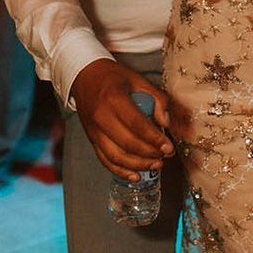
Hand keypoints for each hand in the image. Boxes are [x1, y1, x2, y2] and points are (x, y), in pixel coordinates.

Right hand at [69, 58, 173, 179]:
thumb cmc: (114, 77)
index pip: (137, 125)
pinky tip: (135, 175)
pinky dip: (120, 171)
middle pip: (127, 143)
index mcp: (114, 99)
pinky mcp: (91, 138)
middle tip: (165, 156)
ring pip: (116, 156)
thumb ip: (157, 99)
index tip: (169, 147)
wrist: (84, 76)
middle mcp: (101, 116)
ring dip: (137, 165)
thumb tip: (165, 123)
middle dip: (149, 154)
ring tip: (156, 165)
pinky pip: (104, 159)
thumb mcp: (139, 80)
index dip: (155, 139)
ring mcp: (93, 130)